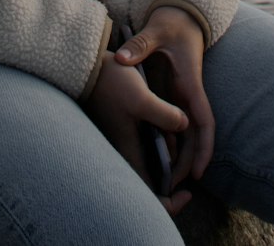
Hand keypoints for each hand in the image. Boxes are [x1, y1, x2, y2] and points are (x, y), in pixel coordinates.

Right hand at [84, 50, 191, 214]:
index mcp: (129, 154)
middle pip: (150, 185)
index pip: (148, 197)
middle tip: (184, 170)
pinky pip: (145, 148)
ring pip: (150, 165)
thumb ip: (164, 115)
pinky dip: (160, 145)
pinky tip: (167, 127)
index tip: (187, 193)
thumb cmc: (112, 84)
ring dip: (168, 159)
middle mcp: (125, 153)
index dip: (169, 204)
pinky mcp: (123, 129)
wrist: (87, 68)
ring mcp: (123, 141)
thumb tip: (184, 126)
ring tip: (177, 139)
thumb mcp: (142, 98)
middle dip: (172, 182)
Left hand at [115, 7, 214, 198]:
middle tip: (174, 186)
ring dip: (180, 155)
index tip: (199, 172)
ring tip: (165, 179)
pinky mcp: (173, 93)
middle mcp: (189, 93)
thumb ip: (140, 44)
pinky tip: (158, 156)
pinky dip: (170, 141)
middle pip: (195, 135)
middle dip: (190, 161)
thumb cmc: (171, 22)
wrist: (179, 12)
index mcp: (190, 82)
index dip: (204, 148)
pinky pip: (175, 123)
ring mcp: (182, 95)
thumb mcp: (157, 30)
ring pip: (186, 132)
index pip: (204, 121)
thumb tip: (122, 59)